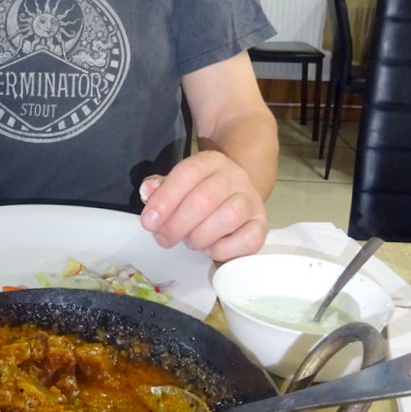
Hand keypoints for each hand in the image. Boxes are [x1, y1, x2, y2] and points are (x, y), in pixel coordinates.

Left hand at [139, 150, 268, 261]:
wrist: (237, 193)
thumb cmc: (200, 191)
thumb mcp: (178, 183)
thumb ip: (160, 188)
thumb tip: (148, 192)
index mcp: (211, 161)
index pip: (187, 174)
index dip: (165, 199)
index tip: (148, 222)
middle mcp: (235, 176)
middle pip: (204, 199)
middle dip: (177, 225)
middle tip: (164, 239)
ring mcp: (252, 200)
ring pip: (226, 219)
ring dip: (199, 237)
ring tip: (190, 241)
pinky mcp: (262, 225)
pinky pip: (246, 241)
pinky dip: (223, 250)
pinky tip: (210, 248)